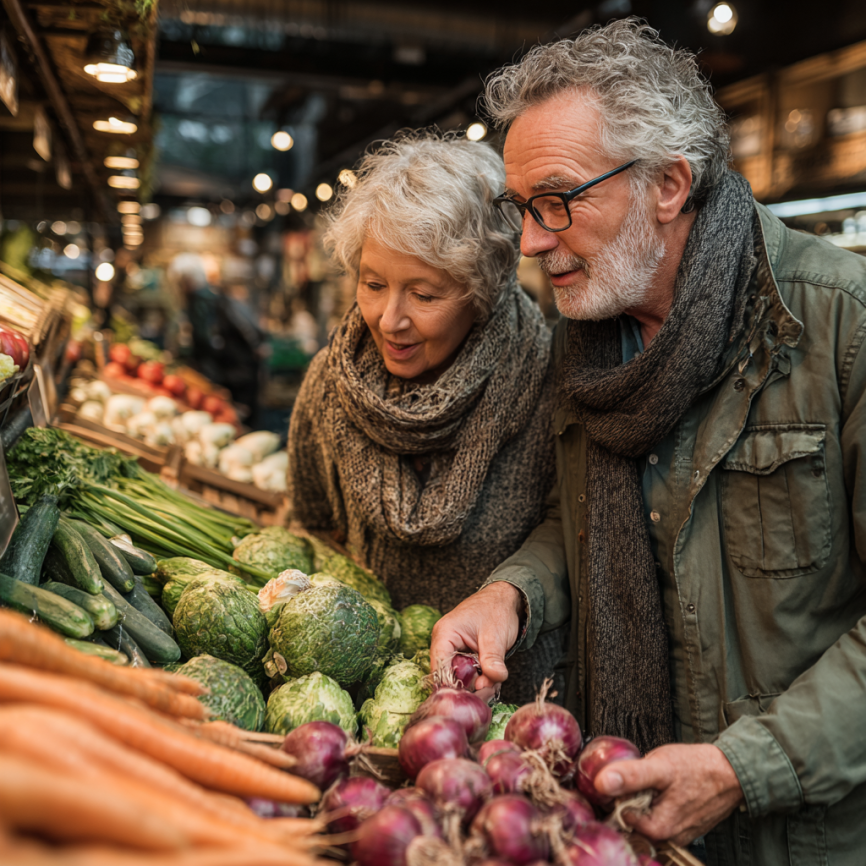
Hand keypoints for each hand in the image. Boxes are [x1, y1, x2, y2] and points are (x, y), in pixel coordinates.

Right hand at [430, 582, 521, 690]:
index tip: (470, 697)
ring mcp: (452, 649)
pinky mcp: (461, 654)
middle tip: (489, 691)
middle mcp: (443, 643)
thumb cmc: (496, 610)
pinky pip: (466, 672)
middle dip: (468, 686)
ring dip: (476, 683)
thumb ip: (492, 660)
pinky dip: (479, 678)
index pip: (439, 667)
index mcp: (445, 634)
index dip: (452, 684)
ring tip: (494, 684)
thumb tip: (489, 684)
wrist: (505, 599)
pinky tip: (492, 679)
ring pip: (458, 676)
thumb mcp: (495, 636)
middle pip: (448, 675)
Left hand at [595, 743, 743, 845]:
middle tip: (649, 778)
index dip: (617, 791)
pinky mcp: (683, 828)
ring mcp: (675, 835)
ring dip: (647, 797)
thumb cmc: (698, 768)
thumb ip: (630, 776)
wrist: (731, 771)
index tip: (627, 776)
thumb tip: (601, 782)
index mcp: (656, 830)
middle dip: (634, 795)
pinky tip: (669, 789)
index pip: (616, 813)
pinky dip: (660, 801)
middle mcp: (665, 839)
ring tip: (662, 783)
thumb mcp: (659, 766)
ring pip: (646, 815)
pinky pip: (660, 815)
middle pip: (631, 816)